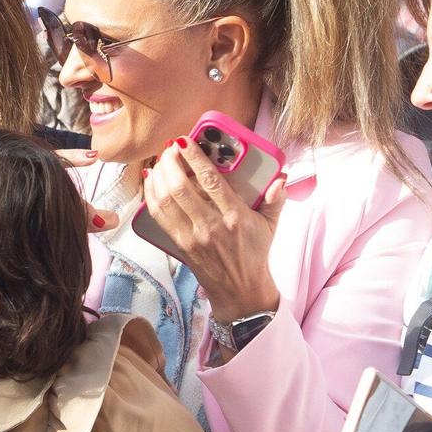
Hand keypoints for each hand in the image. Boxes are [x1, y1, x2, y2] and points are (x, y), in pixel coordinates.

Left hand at [142, 137, 285, 324]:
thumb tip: (280, 178)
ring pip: (165, 201)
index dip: (195, 158)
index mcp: (235, 216)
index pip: (211, 181)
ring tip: (160, 161)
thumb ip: (275, 199)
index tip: (185, 141)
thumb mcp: (271, 225)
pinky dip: (150, 196)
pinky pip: (159, 216)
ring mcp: (192, 236)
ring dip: (158, 177)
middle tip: (170, 148)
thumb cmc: (254, 254)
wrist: (239, 290)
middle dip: (170, 163)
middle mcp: (211, 226)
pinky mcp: (179, 245)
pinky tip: (151, 181)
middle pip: (181, 188)